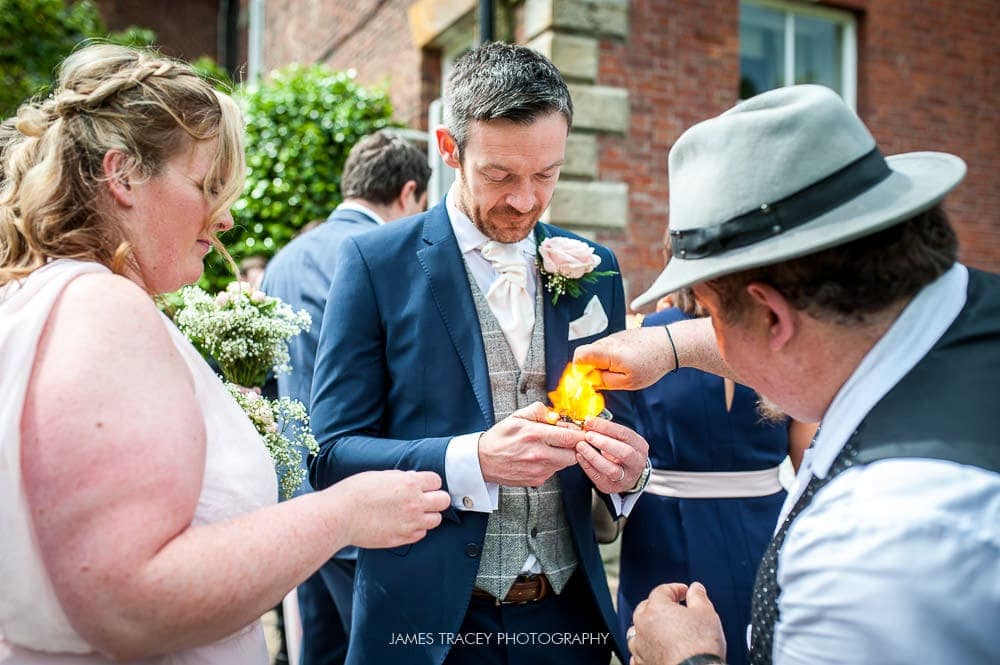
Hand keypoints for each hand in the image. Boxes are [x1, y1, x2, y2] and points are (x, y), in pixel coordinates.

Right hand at [331, 470, 449, 548]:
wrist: (339, 516)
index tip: (424, 486)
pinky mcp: (402, 538)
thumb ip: (401, 478)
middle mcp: (414, 503)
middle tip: (425, 500)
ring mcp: (410, 522)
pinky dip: (416, 529)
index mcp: (409, 483)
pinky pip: (421, 534)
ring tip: (414, 513)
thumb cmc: (354, 493)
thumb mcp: (381, 475)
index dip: (430, 483)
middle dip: (435, 499)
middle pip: (443, 501)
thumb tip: (412, 480)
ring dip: (427, 515)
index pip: (437, 481)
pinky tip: (403, 523)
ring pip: (436, 520)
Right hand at [478, 402, 583, 485]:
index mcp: (535, 435)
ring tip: (550, 447)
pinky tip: (540, 457)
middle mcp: (539, 454)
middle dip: (575, 446)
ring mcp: (539, 470)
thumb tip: (556, 414)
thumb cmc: (500, 438)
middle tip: (568, 440)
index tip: (582, 431)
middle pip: (574, 454)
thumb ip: (538, 411)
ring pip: (565, 463)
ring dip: (563, 455)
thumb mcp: (516, 417)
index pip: (571, 437)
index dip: (581, 434)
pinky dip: (552, 464)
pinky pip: (554, 471)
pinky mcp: (538, 480)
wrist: (483, 461)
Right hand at [573, 327, 674, 389]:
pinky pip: (607, 347)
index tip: (585, 380)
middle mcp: (608, 341)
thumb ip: (605, 382)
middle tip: (602, 380)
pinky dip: (610, 357)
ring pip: (597, 351)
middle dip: (590, 368)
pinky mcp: (620, 335)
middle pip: (586, 354)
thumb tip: (590, 382)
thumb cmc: (653, 363)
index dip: (577, 370)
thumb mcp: (629, 382)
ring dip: (601, 363)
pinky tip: (624, 363)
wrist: (670, 345)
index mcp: (608, 352)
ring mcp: (614, 336)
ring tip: (618, 372)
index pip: (579, 356)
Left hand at [576, 416, 648, 493]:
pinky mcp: (612, 487)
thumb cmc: (621, 451)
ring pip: (612, 469)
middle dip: (604, 443)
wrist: (627, 475)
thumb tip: (589, 421)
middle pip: (624, 452)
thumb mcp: (621, 440)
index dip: (606, 427)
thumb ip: (608, 431)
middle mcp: (637, 462)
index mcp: (639, 446)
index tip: (590, 422)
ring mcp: (626, 477)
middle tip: (588, 435)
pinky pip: (599, 477)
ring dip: (594, 456)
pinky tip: (580, 456)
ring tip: (580, 446)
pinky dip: (588, 466)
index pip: (625, 434)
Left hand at [629, 582, 725, 664]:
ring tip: (663, 629)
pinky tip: (656, 650)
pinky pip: (638, 653)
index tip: (685, 592)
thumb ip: (698, 597)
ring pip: (637, 630)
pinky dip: (646, 649)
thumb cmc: (700, 645)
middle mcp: (642, 625)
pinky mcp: (641, 664)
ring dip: (648, 627)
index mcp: (656, 608)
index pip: (662, 591)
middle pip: (645, 608)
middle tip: (675, 608)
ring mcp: (639, 646)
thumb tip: (695, 588)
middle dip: (659, 605)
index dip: (675, 589)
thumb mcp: (706, 613)